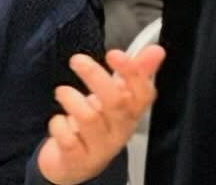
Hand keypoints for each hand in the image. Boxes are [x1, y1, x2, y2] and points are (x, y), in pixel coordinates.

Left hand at [36, 47, 164, 184]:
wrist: (76, 166)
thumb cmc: (99, 125)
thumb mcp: (118, 99)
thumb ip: (136, 73)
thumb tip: (156, 50)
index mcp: (133, 113)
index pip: (142, 92)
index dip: (131, 71)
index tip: (113, 54)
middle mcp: (121, 130)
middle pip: (115, 101)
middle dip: (95, 76)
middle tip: (78, 60)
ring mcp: (100, 147)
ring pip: (89, 118)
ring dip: (72, 99)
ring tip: (62, 92)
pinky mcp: (78, 160)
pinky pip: (68, 139)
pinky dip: (59, 124)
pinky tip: (59, 120)